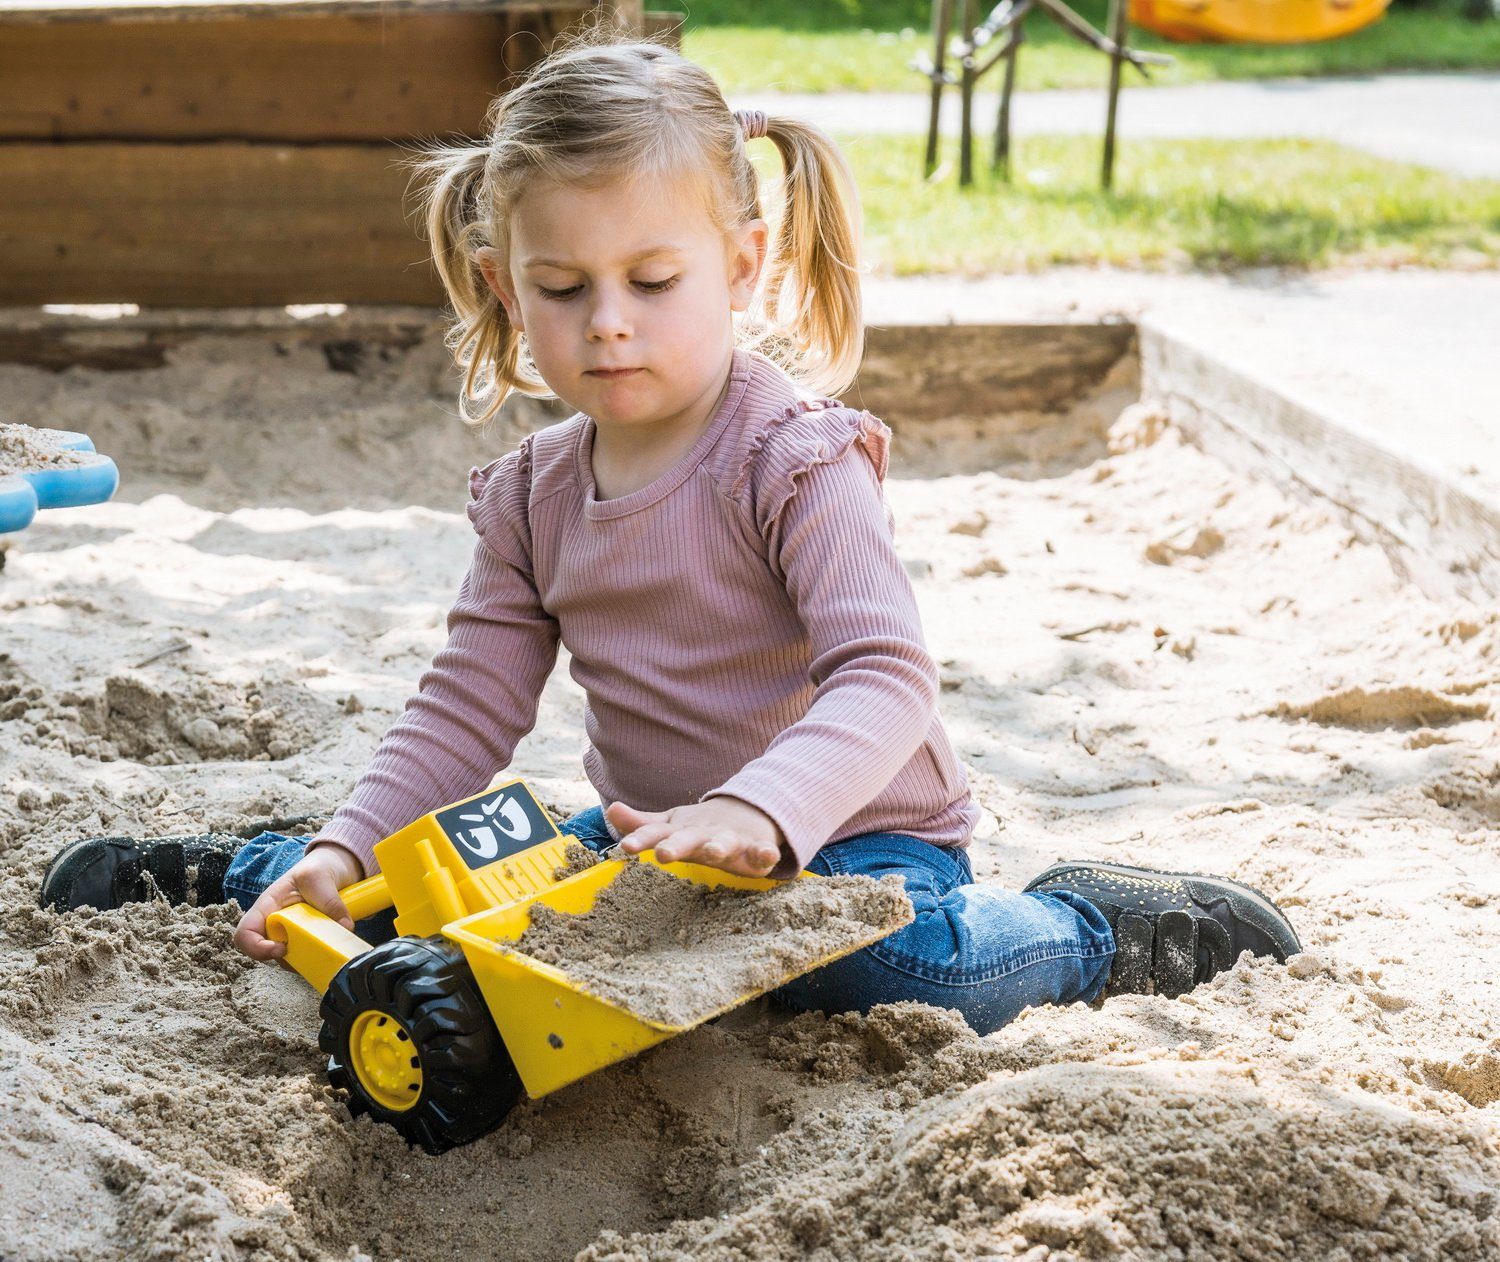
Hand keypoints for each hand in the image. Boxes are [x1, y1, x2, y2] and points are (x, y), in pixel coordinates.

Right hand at [232, 843, 364, 961]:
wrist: (330, 870)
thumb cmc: (315, 870)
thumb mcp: (319, 878)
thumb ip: (330, 902)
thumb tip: (344, 928)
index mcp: (266, 907)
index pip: (244, 934)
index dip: (256, 948)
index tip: (281, 949)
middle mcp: (272, 925)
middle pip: (265, 953)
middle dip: (285, 959)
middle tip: (308, 952)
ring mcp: (287, 935)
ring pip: (285, 960)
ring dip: (303, 960)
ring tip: (323, 949)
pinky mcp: (303, 941)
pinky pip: (303, 959)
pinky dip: (314, 959)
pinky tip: (329, 950)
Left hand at [605, 798, 785, 877]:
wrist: (746, 814)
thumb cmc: (698, 827)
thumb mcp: (670, 824)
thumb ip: (642, 824)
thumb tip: (611, 810)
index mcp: (680, 831)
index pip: (657, 834)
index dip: (642, 839)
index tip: (626, 846)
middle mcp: (703, 834)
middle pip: (688, 840)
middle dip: (677, 845)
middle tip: (665, 854)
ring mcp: (730, 838)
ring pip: (725, 843)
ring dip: (719, 846)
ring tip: (714, 851)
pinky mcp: (755, 847)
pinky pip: (762, 852)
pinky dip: (765, 853)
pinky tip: (767, 856)